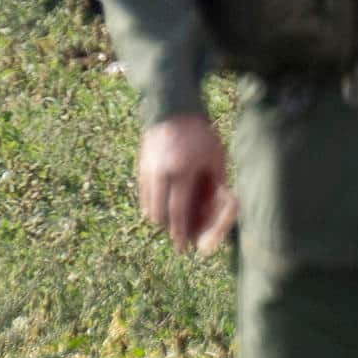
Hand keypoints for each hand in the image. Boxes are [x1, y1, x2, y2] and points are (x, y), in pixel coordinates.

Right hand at [136, 112, 233, 253]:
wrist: (174, 111)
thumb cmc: (202, 136)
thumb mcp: (216, 158)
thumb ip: (216, 184)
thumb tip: (216, 209)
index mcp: (183, 171)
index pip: (178, 210)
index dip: (179, 231)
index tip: (182, 245)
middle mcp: (162, 173)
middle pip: (158, 213)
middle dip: (167, 228)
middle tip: (177, 235)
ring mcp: (148, 170)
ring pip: (148, 206)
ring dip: (159, 218)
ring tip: (170, 222)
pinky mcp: (141, 167)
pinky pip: (144, 195)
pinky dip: (151, 205)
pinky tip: (162, 207)